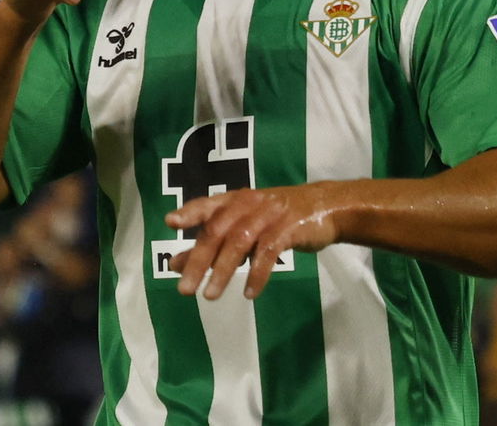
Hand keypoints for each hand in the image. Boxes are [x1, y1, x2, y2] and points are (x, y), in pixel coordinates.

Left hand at [165, 183, 342, 299]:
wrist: (325, 207)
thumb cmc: (277, 217)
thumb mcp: (244, 225)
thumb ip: (212, 243)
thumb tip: (175, 265)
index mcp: (236, 200)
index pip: (208, 205)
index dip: (190, 213)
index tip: (170, 223)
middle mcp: (249, 203)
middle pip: (218, 230)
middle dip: (199, 259)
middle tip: (185, 289)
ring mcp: (269, 215)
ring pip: (240, 242)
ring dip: (223, 271)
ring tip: (210, 296)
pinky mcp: (288, 228)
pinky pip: (268, 253)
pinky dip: (257, 274)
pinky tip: (250, 293)